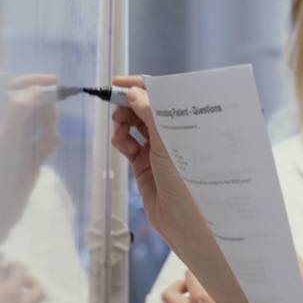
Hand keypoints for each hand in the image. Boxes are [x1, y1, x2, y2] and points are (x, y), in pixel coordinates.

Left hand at [0, 74, 60, 235]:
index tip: (56, 81)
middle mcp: (4, 128)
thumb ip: (21, 107)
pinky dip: (50, 141)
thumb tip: (39, 89)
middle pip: (31, 103)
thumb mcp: (6, 136)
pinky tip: (48, 150)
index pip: (12, 88)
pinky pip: (44, 142)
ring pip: (40, 123)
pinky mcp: (28, 160)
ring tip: (47, 141)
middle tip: (49, 122)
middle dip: (45, 107)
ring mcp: (17, 144)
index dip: (33, 81)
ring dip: (49, 125)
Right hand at [109, 76, 209, 248]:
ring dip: (123, 120)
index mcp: (183, 123)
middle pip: (144, 108)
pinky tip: (121, 141)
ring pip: (133, 125)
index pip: (160, 96)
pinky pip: (126, 144)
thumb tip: (134, 92)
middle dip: (128, 103)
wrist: (184, 219)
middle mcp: (171, 134)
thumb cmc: (187, 179)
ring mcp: (156, 149)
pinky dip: (121, 139)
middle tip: (115, 102)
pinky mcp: (143, 164)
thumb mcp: (167, 141)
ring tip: (120, 124)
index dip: (139, 87)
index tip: (119, 83)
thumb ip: (150, 113)